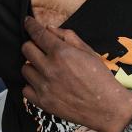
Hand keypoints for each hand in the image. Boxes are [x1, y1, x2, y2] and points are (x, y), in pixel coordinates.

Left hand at [21, 16, 131, 131]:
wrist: (106, 108)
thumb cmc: (100, 78)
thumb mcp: (88, 52)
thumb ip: (68, 37)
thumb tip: (49, 28)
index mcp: (62, 53)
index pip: (38, 34)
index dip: (30, 25)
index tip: (27, 22)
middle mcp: (50, 68)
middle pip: (26, 49)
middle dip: (32, 45)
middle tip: (40, 49)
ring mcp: (44, 86)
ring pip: (25, 69)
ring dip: (33, 66)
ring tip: (45, 69)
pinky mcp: (43, 102)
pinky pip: (25, 89)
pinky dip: (32, 85)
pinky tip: (43, 84)